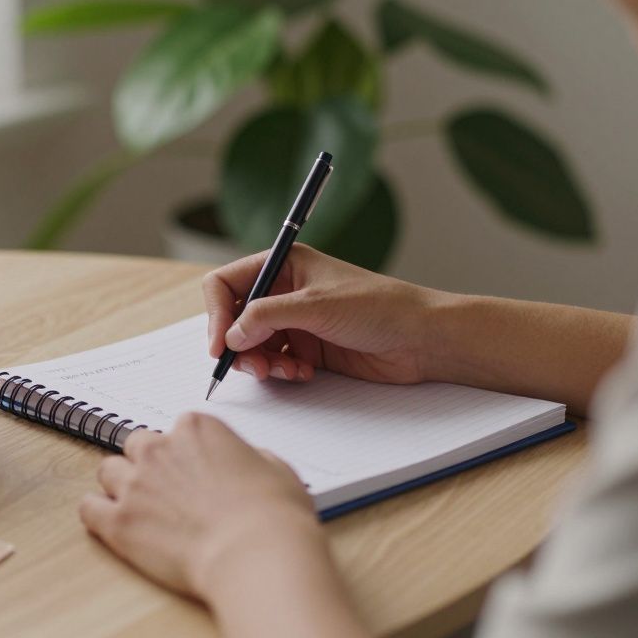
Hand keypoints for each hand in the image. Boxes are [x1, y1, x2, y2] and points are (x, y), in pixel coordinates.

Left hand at [79, 413, 322, 598]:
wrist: (256, 555)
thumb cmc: (272, 515)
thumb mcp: (276, 468)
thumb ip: (248, 456)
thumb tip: (242, 461)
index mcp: (197, 428)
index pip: (179, 430)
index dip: (187, 453)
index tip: (195, 470)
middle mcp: (160, 448)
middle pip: (138, 445)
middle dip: (150, 464)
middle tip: (167, 490)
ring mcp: (135, 484)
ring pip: (108, 471)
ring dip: (121, 485)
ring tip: (140, 508)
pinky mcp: (119, 522)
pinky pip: (88, 508)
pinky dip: (97, 514)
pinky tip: (111, 523)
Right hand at [203, 245, 443, 384]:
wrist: (421, 339)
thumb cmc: (380, 307)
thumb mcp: (317, 305)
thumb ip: (267, 316)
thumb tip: (230, 335)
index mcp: (284, 264)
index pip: (227, 284)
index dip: (216, 313)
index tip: (220, 345)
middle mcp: (285, 292)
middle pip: (234, 319)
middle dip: (238, 345)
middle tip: (254, 367)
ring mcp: (296, 322)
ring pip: (252, 345)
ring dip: (261, 362)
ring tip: (284, 372)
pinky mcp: (308, 349)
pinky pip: (275, 363)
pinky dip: (281, 372)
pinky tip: (304, 373)